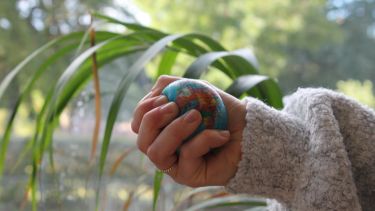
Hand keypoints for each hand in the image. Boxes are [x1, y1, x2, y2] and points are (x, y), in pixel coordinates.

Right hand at [131, 75, 245, 186]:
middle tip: (174, 106)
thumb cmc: (222, 112)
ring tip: (196, 116)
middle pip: (142, 142)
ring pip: (156, 153)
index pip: (138, 125)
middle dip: (153, 120)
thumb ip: (173, 86)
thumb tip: (155, 91)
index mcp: (162, 130)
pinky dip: (205, 138)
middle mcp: (165, 150)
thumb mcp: (197, 91)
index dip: (143, 110)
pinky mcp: (190, 176)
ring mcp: (176, 165)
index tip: (162, 98)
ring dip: (174, 130)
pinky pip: (187, 155)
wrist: (249, 131)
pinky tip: (222, 134)